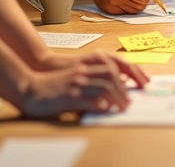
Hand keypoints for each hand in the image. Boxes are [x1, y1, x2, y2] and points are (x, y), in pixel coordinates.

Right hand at [17, 51, 138, 117]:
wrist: (30, 87)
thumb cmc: (54, 84)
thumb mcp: (76, 76)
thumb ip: (95, 78)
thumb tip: (118, 86)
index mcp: (86, 64)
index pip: (116, 64)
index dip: (133, 72)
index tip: (144, 81)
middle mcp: (83, 71)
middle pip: (112, 74)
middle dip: (126, 88)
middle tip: (132, 100)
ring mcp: (76, 82)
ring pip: (104, 86)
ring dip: (117, 97)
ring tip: (123, 107)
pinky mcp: (69, 95)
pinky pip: (89, 100)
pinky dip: (100, 104)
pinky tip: (106, 109)